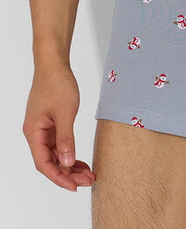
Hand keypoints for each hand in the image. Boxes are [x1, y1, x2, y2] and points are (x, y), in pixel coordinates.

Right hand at [22, 64, 95, 190]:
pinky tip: (80, 159)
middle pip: (50, 161)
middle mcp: (35, 133)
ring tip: (88, 173)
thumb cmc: (57, 83)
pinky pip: (58, 144)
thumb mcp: (65, 112)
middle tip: (88, 180)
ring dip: (70, 164)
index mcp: (33, 132)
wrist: (54, 63)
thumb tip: (67, 163)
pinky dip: (69, 152)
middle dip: (68, 173)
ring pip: (55, 154)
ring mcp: (42, 128)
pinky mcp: (50, 123)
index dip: (59, 178)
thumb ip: (66, 139)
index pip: (44, 164)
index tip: (75, 186)